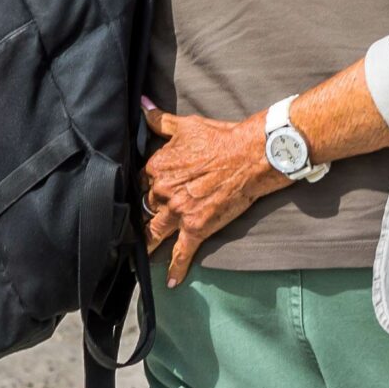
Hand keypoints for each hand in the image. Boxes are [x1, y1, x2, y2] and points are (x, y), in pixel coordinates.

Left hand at [140, 104, 285, 285]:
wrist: (251, 155)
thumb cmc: (222, 137)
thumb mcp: (187, 125)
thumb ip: (160, 120)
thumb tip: (142, 106)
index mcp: (157, 167)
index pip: (142, 181)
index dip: (145, 187)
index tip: (146, 193)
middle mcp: (162, 191)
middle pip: (146, 207)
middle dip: (145, 213)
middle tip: (139, 224)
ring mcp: (178, 212)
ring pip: (153, 232)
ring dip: (146, 244)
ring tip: (137, 257)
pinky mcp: (196, 227)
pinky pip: (181, 253)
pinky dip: (176, 268)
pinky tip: (172, 281)